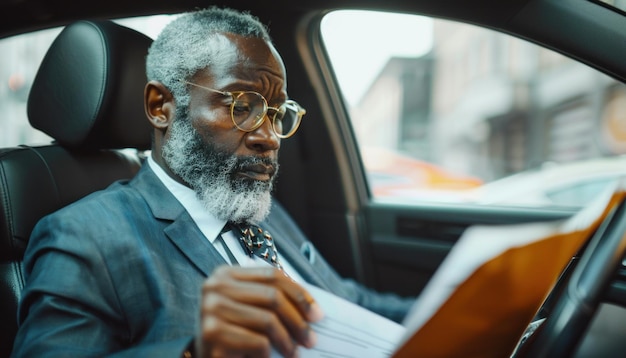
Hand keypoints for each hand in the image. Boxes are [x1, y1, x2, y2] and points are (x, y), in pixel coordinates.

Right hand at [196, 265, 323, 357]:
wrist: (205, 357)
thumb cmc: (231, 332)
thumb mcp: (249, 308)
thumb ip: (270, 298)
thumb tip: (311, 307)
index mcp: (226, 274)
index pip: (272, 276)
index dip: (299, 293)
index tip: (317, 313)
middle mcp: (215, 287)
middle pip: (272, 297)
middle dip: (298, 320)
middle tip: (311, 339)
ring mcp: (211, 309)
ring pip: (267, 321)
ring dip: (287, 341)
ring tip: (294, 353)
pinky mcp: (212, 335)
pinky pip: (258, 342)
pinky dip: (269, 354)